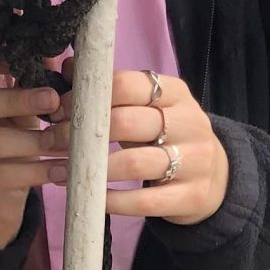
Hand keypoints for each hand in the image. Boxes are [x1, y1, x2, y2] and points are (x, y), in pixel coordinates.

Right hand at [0, 42, 61, 249]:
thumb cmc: (5, 150)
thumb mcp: (18, 113)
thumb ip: (31, 83)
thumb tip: (54, 55)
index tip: (22, 60)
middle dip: (17, 99)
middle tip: (54, 100)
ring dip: (32, 139)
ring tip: (65, 140)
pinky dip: (33, 172)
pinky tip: (60, 170)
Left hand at [48, 67, 229, 225]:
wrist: (216, 177)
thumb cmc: (167, 137)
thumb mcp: (148, 108)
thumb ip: (112, 91)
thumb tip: (67, 69)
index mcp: (175, 93)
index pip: (127, 84)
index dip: (88, 97)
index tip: (60, 110)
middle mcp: (189, 122)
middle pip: (127, 122)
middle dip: (82, 133)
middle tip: (53, 141)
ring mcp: (194, 161)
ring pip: (135, 163)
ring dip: (93, 169)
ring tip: (63, 171)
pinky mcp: (191, 196)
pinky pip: (144, 201)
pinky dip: (112, 201)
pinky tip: (91, 198)